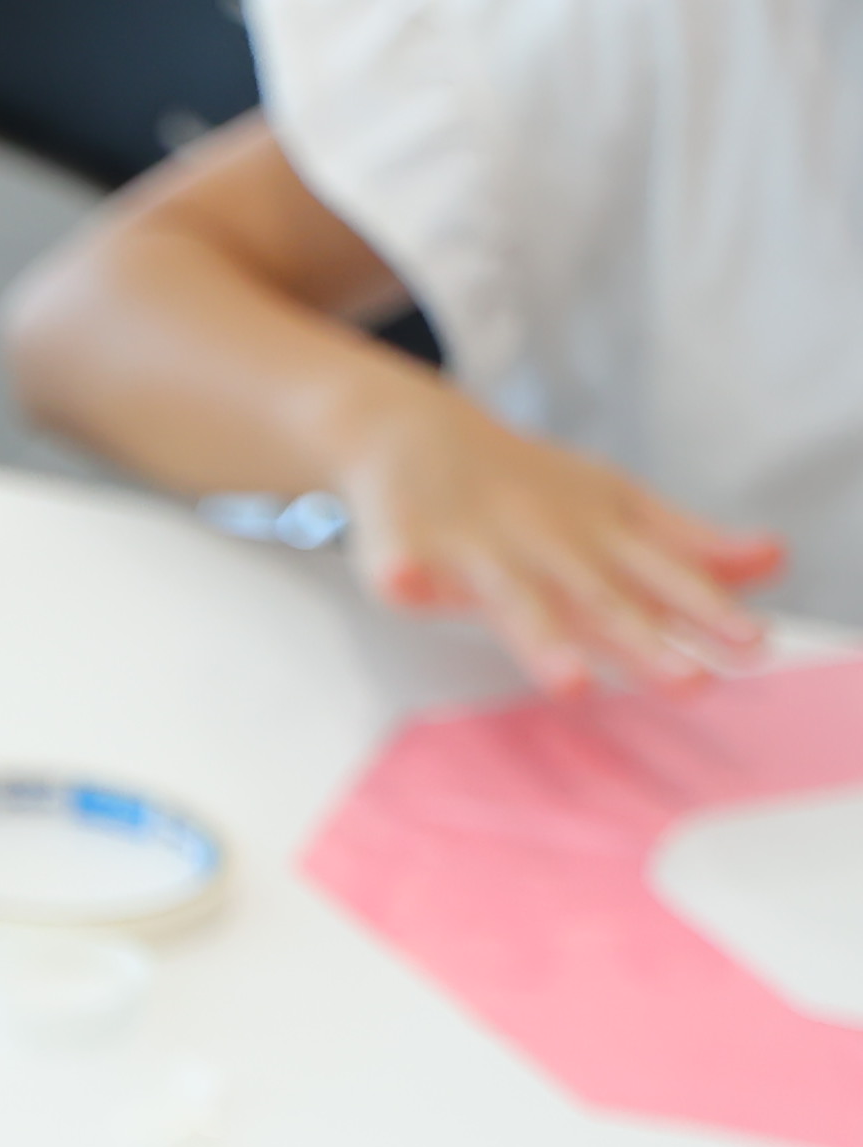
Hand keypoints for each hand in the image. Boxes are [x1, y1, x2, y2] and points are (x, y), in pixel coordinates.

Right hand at [331, 377, 783, 691]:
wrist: (418, 433)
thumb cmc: (524, 488)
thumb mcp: (616, 508)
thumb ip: (688, 545)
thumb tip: (774, 561)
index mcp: (599, 540)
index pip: (664, 579)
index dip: (709, 611)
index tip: (753, 645)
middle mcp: (548, 545)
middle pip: (600, 600)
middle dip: (644, 641)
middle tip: (688, 684)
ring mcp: (478, 547)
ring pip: (513, 598)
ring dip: (540, 638)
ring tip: (568, 681)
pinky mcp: (406, 543)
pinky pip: (402, 562)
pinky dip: (403, 573)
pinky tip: (402, 583)